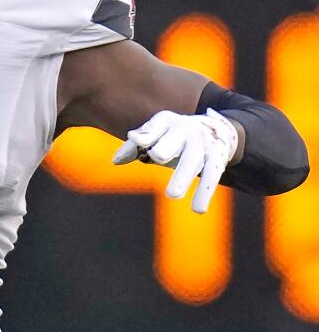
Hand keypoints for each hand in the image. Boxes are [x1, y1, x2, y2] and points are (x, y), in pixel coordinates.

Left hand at [113, 108, 240, 214]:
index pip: (154, 127)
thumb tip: (115, 161)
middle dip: (166, 147)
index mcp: (166, 122)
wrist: (217, 129)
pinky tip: (198, 209)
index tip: (136, 139)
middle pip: (173, 141)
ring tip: (172, 194)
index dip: (146, 134)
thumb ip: (134, 147)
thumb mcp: (156, 135)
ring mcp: (202, 144)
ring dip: (183, 176)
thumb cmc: (174, 137)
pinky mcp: (217, 158)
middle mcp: (185, 130)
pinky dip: (204, 192)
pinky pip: (211, 176)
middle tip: (157, 156)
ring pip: (192, 161)